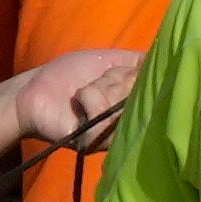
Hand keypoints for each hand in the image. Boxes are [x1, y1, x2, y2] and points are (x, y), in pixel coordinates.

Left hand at [2, 47, 148, 155]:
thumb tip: (166, 60)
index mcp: (132, 103)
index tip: (116, 71)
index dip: (135, 74)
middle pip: (141, 95)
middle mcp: (126, 122)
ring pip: (123, 106)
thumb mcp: (107, 59)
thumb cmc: (69, 75)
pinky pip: (104, 118)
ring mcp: (111, 135)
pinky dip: (89, 99)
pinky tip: (78, 100)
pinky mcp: (94, 142)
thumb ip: (137, 61)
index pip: (154, 86)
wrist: (34, 91)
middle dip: (116, 80)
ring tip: (84, 91)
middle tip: (96, 81)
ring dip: (101, 89)